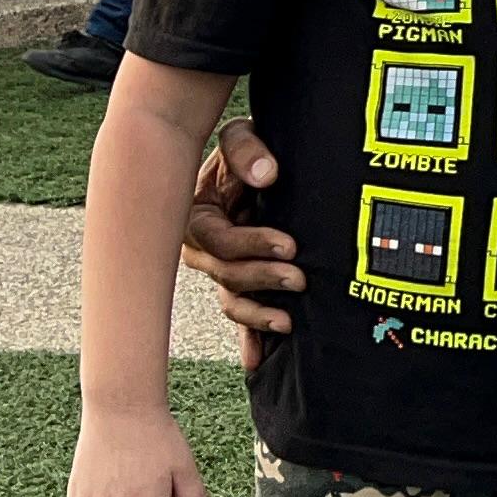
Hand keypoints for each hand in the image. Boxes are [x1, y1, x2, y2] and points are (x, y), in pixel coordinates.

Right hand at [183, 119, 300, 367]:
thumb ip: (247, 150)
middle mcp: (202, 251)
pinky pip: (240, 316)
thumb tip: (267, 174)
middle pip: (227, 276)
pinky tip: (258, 360)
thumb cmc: (246, 149)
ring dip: (258, 314)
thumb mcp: (240, 136)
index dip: (252, 245)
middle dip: (263, 280)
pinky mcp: (240, 283)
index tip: (289, 244)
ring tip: (288, 322)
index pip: (220, 242)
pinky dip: (249, 337)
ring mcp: (220, 270)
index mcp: (196, 218)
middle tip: (300, 279)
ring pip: (232, 300)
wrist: (255, 163)